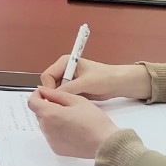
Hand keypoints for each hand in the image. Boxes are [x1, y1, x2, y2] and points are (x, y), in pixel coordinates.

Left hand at [27, 85, 118, 157]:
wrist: (105, 144)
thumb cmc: (94, 122)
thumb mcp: (77, 100)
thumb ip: (56, 94)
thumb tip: (43, 91)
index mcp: (50, 114)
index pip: (32, 102)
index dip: (37, 96)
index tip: (44, 94)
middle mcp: (47, 128)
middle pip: (39, 113)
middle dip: (47, 107)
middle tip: (65, 106)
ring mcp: (51, 140)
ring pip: (45, 125)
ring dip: (52, 119)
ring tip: (71, 119)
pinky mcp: (56, 148)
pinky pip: (51, 136)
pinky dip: (57, 131)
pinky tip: (72, 130)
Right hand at [35, 56, 149, 99]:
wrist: (118, 84)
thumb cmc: (105, 77)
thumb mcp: (86, 82)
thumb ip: (69, 88)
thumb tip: (54, 95)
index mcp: (65, 62)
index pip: (47, 75)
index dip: (49, 87)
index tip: (55, 97)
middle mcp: (64, 70)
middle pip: (50, 84)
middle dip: (55, 93)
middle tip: (63, 102)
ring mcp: (69, 80)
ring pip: (56, 92)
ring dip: (62, 97)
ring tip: (72, 101)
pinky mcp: (73, 88)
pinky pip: (64, 96)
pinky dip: (67, 100)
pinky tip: (75, 102)